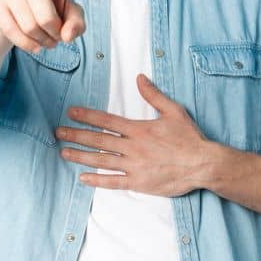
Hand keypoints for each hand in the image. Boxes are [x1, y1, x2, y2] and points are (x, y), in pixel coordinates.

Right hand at [0, 0, 85, 53]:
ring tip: (47, 41)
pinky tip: (35, 46)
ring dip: (43, 41)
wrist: (23, 16)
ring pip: (29, 27)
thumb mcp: (71, 16)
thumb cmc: (54, 10)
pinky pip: (11, 30)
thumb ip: (77, 24)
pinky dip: (26, 44)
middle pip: (45, 18)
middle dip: (55, 34)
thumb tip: (67, 36)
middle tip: (57, 37)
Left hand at [54, 74, 219, 196]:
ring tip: (64, 152)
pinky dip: (97, 180)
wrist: (202, 164)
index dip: (87, 116)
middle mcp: (132, 147)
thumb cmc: (189, 138)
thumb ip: (154, 95)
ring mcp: (134, 166)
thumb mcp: (174, 111)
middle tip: (58, 132)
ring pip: (101, 161)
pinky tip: (83, 178)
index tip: (71, 112)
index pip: (107, 121)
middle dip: (76, 135)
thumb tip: (139, 78)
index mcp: (139, 129)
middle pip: (99, 140)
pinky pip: (113, 182)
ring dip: (81, 156)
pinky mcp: (138, 182)